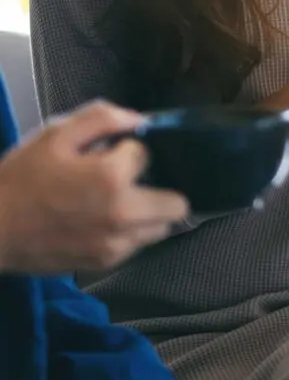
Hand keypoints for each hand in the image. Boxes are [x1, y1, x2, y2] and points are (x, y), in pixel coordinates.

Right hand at [0, 101, 188, 272]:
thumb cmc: (20, 180)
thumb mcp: (54, 135)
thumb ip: (101, 118)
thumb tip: (138, 120)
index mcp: (112, 178)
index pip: (147, 155)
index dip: (127, 151)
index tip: (107, 154)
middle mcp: (124, 214)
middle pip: (176, 203)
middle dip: (159, 188)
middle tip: (131, 183)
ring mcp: (118, 243)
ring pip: (162, 227)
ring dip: (149, 213)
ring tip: (117, 203)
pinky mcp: (107, 261)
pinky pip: (138, 245)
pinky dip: (130, 233)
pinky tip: (102, 222)